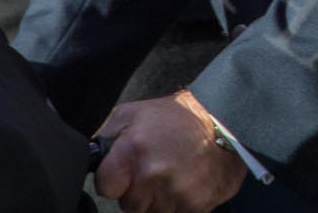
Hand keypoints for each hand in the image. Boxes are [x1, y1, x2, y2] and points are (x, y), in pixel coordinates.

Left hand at [94, 91, 247, 212]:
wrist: (224, 119)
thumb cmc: (176, 117)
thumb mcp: (133, 113)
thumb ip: (107, 137)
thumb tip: (92, 157)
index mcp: (133, 150)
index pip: (105, 187)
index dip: (115, 179)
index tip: (126, 171)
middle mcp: (153, 174)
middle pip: (129, 205)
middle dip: (139, 191)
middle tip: (156, 168)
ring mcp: (175, 192)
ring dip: (160, 199)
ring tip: (174, 174)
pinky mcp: (196, 205)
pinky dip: (180, 204)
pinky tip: (187, 182)